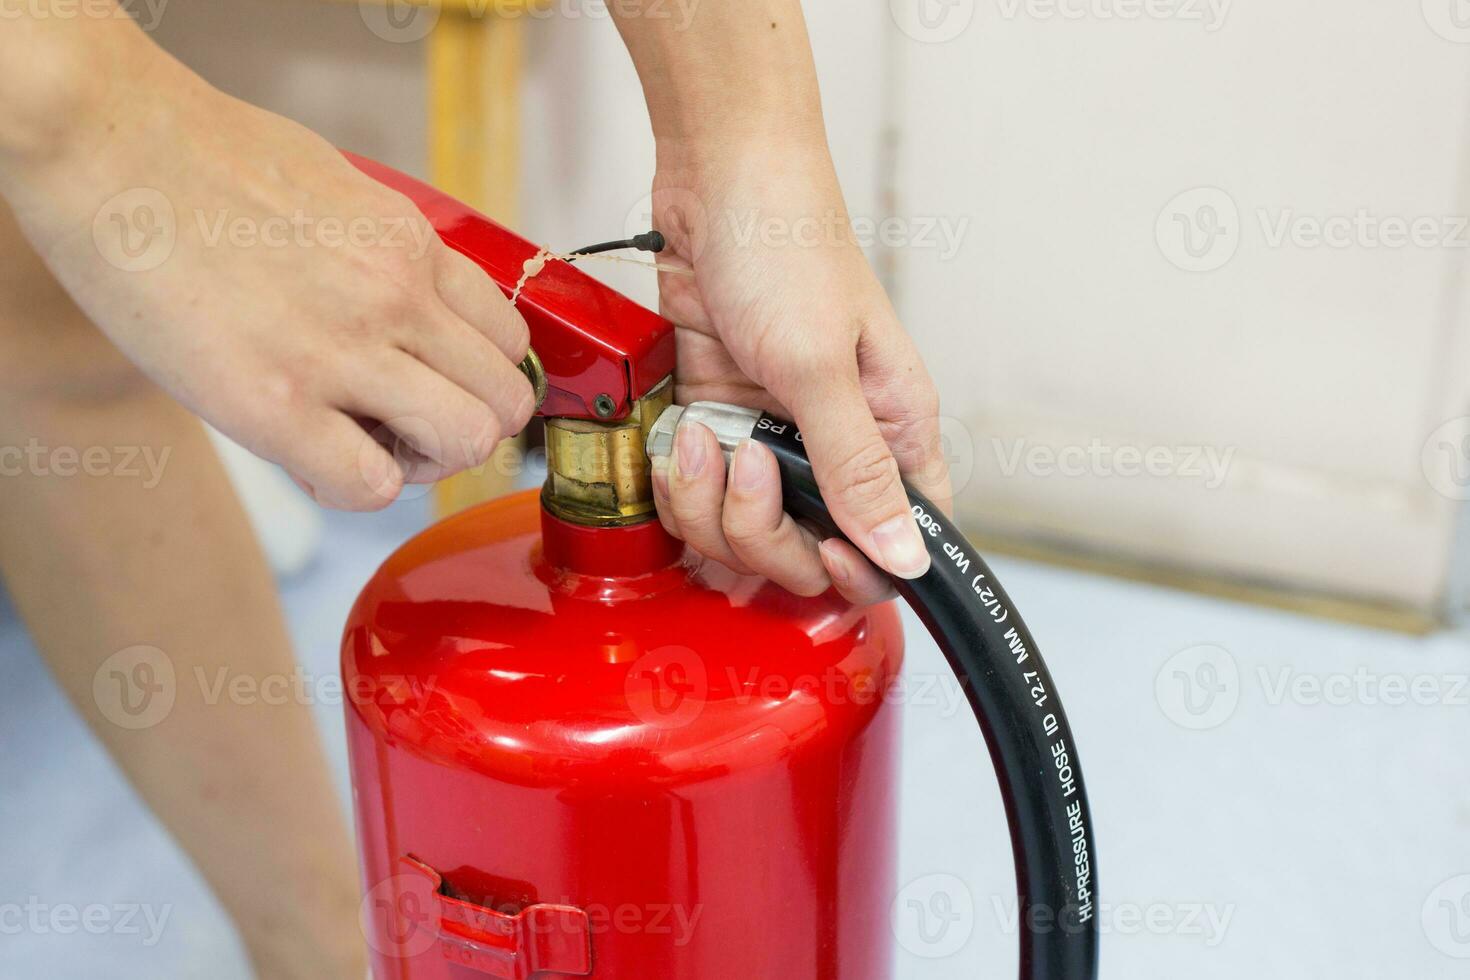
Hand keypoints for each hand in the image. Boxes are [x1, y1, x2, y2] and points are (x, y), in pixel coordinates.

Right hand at [3, 59, 532, 509]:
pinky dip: (355, 484)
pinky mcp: (275, 404)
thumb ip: (388, 251)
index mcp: (412, 244)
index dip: (477, 380)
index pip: (509, 341)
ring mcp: (342, 350)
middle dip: (464, 429)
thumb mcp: (338, 188)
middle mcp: (396, 296)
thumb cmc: (201, 157)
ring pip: (463, 443)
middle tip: (405, 427)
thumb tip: (411, 303)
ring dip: (421, 462)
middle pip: (502, 403)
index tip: (435, 386)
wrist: (106, 142)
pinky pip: (371, 485)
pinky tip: (312, 456)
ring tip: (364, 442)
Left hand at [648, 140, 951, 603]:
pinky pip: (697, 496)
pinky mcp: (720, 423)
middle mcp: (837, 443)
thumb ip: (857, 469)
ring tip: (703, 434)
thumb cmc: (785, 244)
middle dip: (762, 533)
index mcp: (892, 430)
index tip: (821, 552)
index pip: (898, 541)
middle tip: (744, 467)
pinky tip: (681, 433)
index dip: (858, 569)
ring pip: (742, 535)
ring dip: (708, 503)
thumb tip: (907, 559)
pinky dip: (679, 480)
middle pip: (808, 555)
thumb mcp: (819, 363)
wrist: (712, 178)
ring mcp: (772, 436)